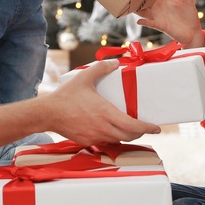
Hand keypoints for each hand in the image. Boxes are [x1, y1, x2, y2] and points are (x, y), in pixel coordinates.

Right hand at [46, 59, 160, 144]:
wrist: (48, 113)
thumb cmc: (66, 96)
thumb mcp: (84, 77)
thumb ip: (101, 68)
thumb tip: (115, 63)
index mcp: (106, 113)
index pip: (133, 126)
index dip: (147, 128)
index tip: (156, 127)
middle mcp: (103, 128)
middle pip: (129, 136)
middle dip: (140, 132)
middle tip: (144, 126)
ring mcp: (95, 136)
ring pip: (118, 140)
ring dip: (126, 135)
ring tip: (129, 127)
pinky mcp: (87, 141)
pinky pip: (105, 141)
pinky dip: (112, 136)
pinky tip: (109, 129)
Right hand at [136, 0, 204, 46]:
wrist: (193, 31)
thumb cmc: (189, 15)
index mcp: (162, 0)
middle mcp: (157, 8)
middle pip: (143, 2)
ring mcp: (158, 17)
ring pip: (143, 12)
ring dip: (137, 9)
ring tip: (130, 5)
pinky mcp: (161, 26)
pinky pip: (151, 24)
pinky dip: (145, 22)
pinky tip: (139, 21)